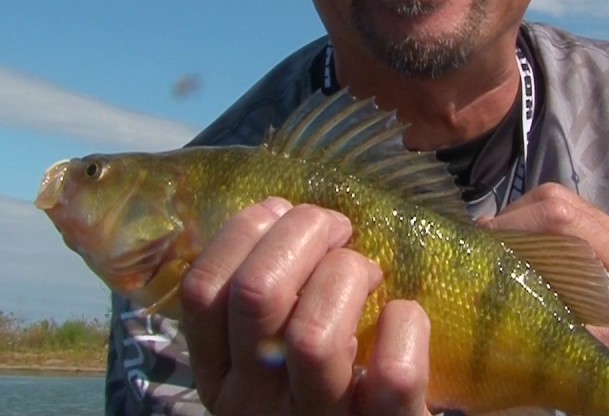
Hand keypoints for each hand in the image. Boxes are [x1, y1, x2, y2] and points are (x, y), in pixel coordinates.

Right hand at [178, 197, 432, 415]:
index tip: (283, 213)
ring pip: (315, 335)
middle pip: (256, 293)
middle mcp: (256, 405)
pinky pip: (394, 374)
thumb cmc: (318, 384)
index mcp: (220, 376)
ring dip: (348, 275)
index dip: (244, 231)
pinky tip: (403, 316)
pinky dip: (406, 326)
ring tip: (369, 273)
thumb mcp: (268, 353)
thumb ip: (265, 295)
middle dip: (301, 233)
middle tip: (337, 229)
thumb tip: (279, 211)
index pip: (202, 289)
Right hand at [482, 183, 608, 409]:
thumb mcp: (594, 343)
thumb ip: (559, 316)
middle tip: (487, 242)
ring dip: (523, 216)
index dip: (518, 222)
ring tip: (500, 244)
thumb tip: (509, 298)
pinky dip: (537, 223)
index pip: (560, 216)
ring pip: (558, 201)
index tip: (487, 241)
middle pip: (556, 199)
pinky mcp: (605, 237)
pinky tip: (523, 249)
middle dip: (514, 215)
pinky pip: (565, 215)